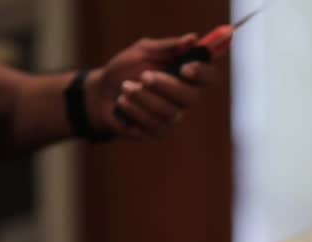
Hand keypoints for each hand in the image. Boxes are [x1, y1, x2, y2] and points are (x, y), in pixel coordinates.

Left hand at [84, 34, 225, 139]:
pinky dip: (134, 110)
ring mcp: (172, 117)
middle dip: (165, 86)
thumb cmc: (124, 69)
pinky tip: (122, 103)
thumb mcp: (143, 50)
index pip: (210, 76)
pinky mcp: (158, 132)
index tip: (185, 68)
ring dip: (142, 97)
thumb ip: (167, 47)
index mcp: (186, 75)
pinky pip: (153, 125)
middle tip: (144, 76)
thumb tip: (192, 39)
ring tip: (124, 87)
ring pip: (168, 112)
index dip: (203, 73)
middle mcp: (184, 98)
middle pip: (191, 97)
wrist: (101, 94)